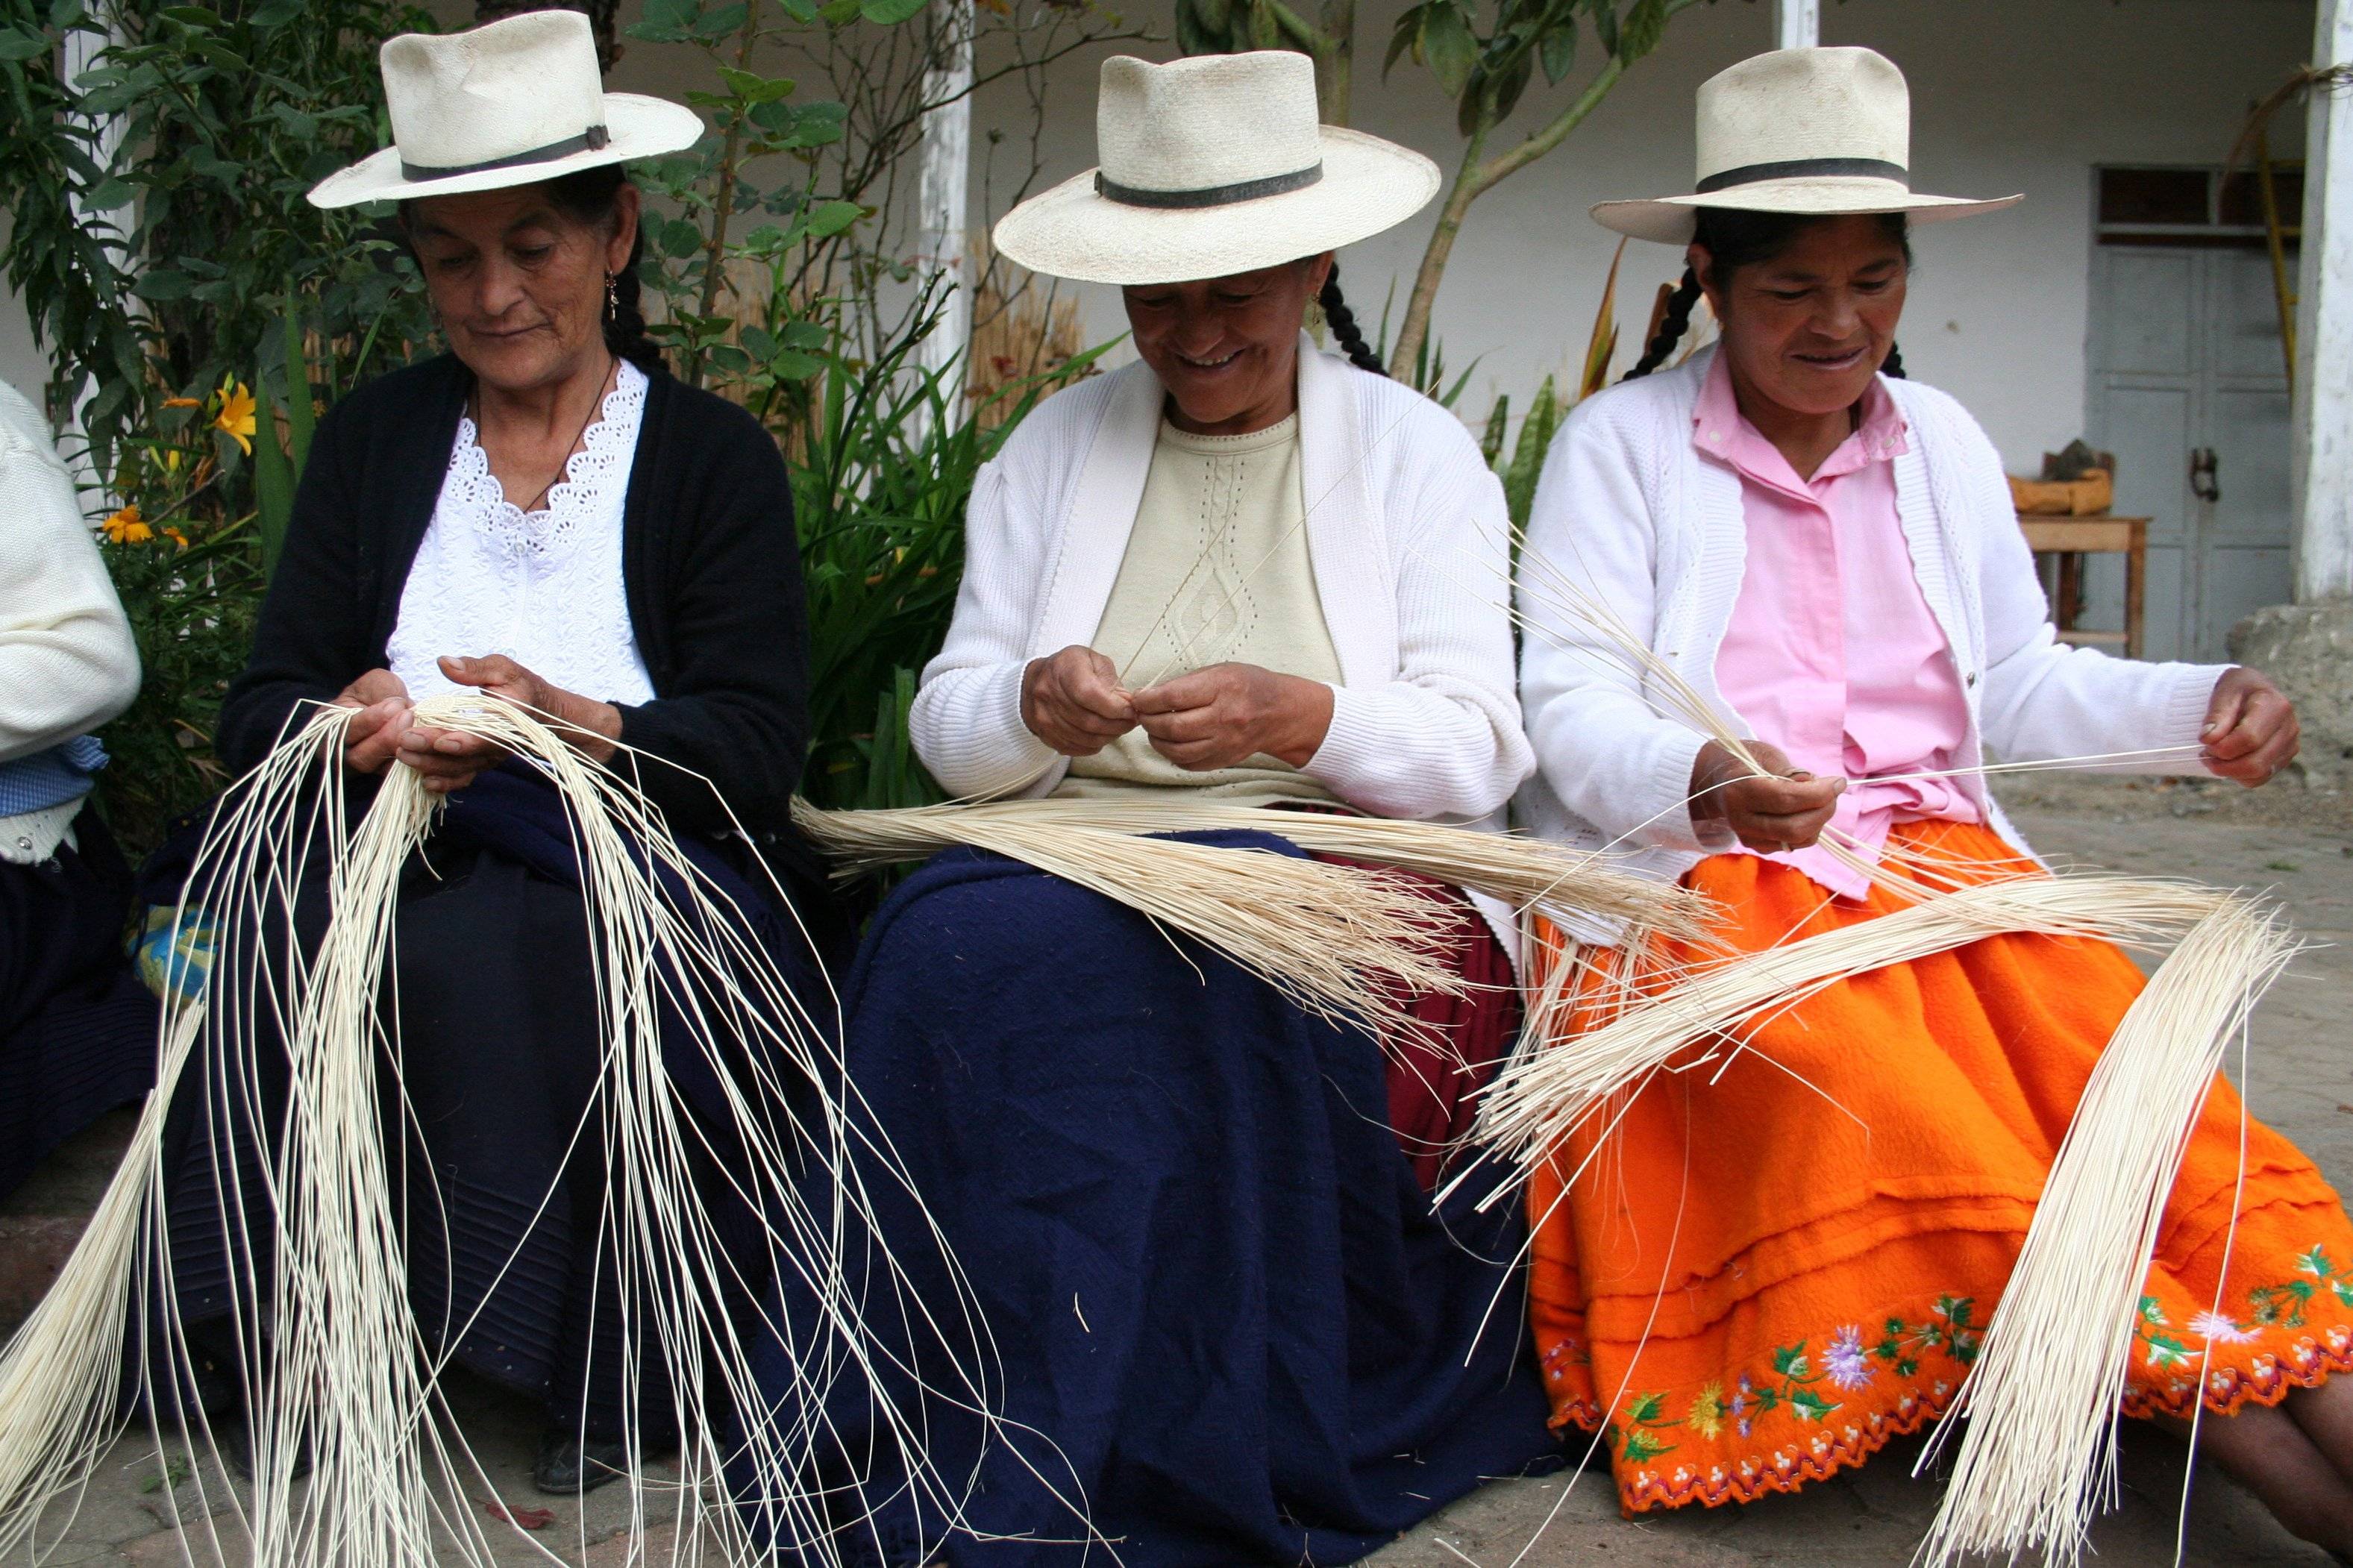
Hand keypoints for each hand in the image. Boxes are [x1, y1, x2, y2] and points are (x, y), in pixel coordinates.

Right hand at [332, 669, 412, 775]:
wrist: (386, 709)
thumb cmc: (375, 694)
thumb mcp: (373, 684)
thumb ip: (379, 692)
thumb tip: (397, 708)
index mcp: (332, 729)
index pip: (345, 731)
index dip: (370, 720)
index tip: (395, 705)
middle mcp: (344, 754)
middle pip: (361, 757)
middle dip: (387, 738)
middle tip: (408, 716)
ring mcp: (368, 768)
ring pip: (382, 770)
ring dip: (403, 749)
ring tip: (418, 727)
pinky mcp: (391, 775)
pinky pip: (402, 774)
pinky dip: (416, 760)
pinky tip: (428, 744)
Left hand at [395, 654, 621, 794]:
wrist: (542, 712)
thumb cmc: (520, 686)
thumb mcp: (502, 668)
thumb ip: (474, 667)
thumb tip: (443, 662)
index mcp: (508, 722)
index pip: (485, 736)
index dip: (464, 741)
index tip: (438, 739)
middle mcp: (500, 746)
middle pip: (465, 756)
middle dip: (432, 751)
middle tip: (403, 743)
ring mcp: (490, 757)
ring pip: (460, 769)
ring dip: (430, 765)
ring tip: (402, 755)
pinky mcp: (481, 762)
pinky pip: (464, 777)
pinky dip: (445, 783)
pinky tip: (424, 781)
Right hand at [1021, 645, 1137, 756]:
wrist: (1033, 681)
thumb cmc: (1069, 668)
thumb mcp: (1092, 660)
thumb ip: (1111, 681)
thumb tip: (1127, 704)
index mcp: (1063, 669)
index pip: (1089, 694)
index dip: (1114, 707)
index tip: (1130, 710)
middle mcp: (1048, 694)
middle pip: (1088, 720)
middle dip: (1117, 725)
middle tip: (1130, 722)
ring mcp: (1043, 717)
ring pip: (1084, 738)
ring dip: (1107, 737)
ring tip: (1118, 728)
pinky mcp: (1044, 734)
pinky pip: (1074, 748)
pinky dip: (1093, 745)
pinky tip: (1101, 736)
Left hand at [1131, 662, 1334, 771]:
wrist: (1279, 712)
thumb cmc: (1247, 685)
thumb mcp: (1220, 670)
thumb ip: (1186, 683)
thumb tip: (1151, 695)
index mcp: (1222, 689)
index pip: (1173, 697)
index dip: (1148, 700)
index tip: (1139, 698)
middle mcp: (1224, 719)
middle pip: (1173, 727)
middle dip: (1149, 721)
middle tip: (1143, 715)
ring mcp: (1224, 743)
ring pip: (1177, 750)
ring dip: (1157, 740)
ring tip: (1154, 729)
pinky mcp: (1223, 760)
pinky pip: (1188, 764)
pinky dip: (1172, 755)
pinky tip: (1170, 743)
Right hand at [1688, 739, 1844, 853]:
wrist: (1716, 782)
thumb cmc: (1745, 762)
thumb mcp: (1766, 756)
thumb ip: (1791, 773)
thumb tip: (1818, 785)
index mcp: (1738, 792)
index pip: (1786, 799)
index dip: (1819, 793)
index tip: (1838, 781)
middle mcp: (1740, 820)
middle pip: (1795, 828)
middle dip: (1824, 810)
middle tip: (1834, 791)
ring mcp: (1748, 837)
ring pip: (1798, 840)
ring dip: (1819, 820)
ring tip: (1819, 798)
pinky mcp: (1758, 847)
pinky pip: (1795, 844)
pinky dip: (1810, 828)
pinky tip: (1806, 810)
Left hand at [2200, 666, 2298, 786]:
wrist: (2250, 690)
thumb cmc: (2236, 689)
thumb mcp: (2223, 693)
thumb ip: (2217, 715)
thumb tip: (2208, 739)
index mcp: (2276, 706)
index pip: (2249, 739)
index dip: (2221, 747)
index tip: (2203, 741)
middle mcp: (2289, 728)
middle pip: (2255, 763)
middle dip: (2223, 764)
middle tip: (2204, 754)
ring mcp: (2289, 745)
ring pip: (2258, 774)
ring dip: (2229, 771)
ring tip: (2213, 757)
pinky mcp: (2284, 758)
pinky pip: (2260, 778)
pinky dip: (2239, 776)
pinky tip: (2227, 762)